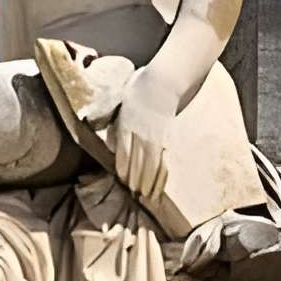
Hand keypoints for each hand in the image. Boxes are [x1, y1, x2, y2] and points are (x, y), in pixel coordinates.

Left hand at [111, 64, 181, 201]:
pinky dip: (161, 178)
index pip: (124, 155)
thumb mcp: (121, 107)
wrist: (162, 83)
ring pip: (151, 168)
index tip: (122, 181)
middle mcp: (141, 135)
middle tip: (133, 196)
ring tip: (145, 197)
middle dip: (135, 182)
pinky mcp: (167, 141)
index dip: (123, 171)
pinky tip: (158, 188)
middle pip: (137, 165)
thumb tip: (113, 148)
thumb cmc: (138, 93)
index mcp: (127, 126)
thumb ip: (117, 128)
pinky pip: (164, 164)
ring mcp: (156, 139)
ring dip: (148, 185)